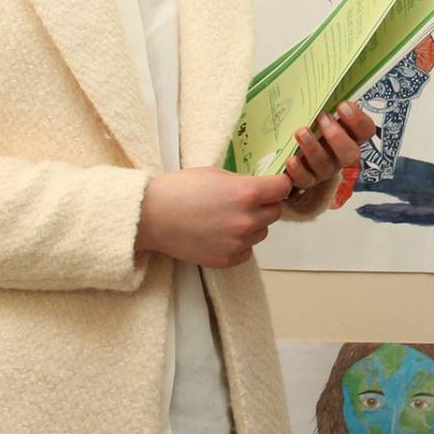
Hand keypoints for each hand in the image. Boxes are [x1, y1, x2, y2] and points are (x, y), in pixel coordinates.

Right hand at [135, 167, 291, 269]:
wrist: (151, 216)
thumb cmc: (179, 189)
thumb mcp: (216, 174)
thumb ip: (243, 183)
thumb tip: (261, 188)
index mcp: (246, 193)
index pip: (283, 189)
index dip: (277, 185)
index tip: (271, 186)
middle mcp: (247, 220)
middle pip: (275, 212)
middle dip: (264, 205)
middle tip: (244, 202)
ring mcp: (238, 242)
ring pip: (261, 232)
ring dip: (252, 225)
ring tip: (225, 218)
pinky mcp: (227, 259)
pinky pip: (247, 250)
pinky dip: (239, 243)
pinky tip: (219, 234)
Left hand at [285, 102, 378, 207]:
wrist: (293, 153)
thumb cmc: (311, 126)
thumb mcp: (320, 113)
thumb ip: (325, 103)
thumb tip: (316, 77)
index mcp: (350, 135)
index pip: (366, 130)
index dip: (358, 120)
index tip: (342, 105)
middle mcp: (341, 155)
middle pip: (350, 153)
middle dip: (337, 136)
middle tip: (322, 118)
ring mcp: (324, 170)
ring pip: (325, 165)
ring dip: (314, 148)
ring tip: (301, 131)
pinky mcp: (306, 180)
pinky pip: (305, 180)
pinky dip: (298, 171)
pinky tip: (290, 159)